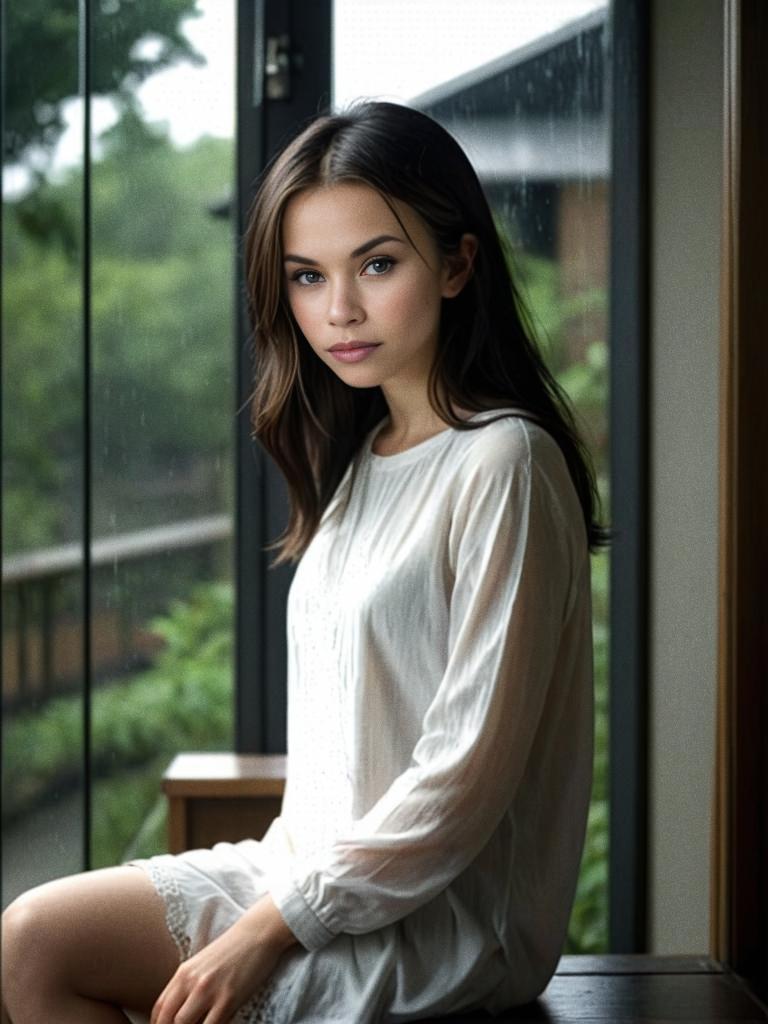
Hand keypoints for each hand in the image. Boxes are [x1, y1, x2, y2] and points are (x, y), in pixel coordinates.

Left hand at [150, 894, 297, 1023]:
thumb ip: (188, 984)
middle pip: (169, 1019)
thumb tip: (179, 1010)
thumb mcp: (203, 963)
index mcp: (184, 972)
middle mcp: (192, 981)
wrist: (257, 933)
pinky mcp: (228, 998)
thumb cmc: (233, 948)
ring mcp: (210, 990)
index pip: (160, 1008)